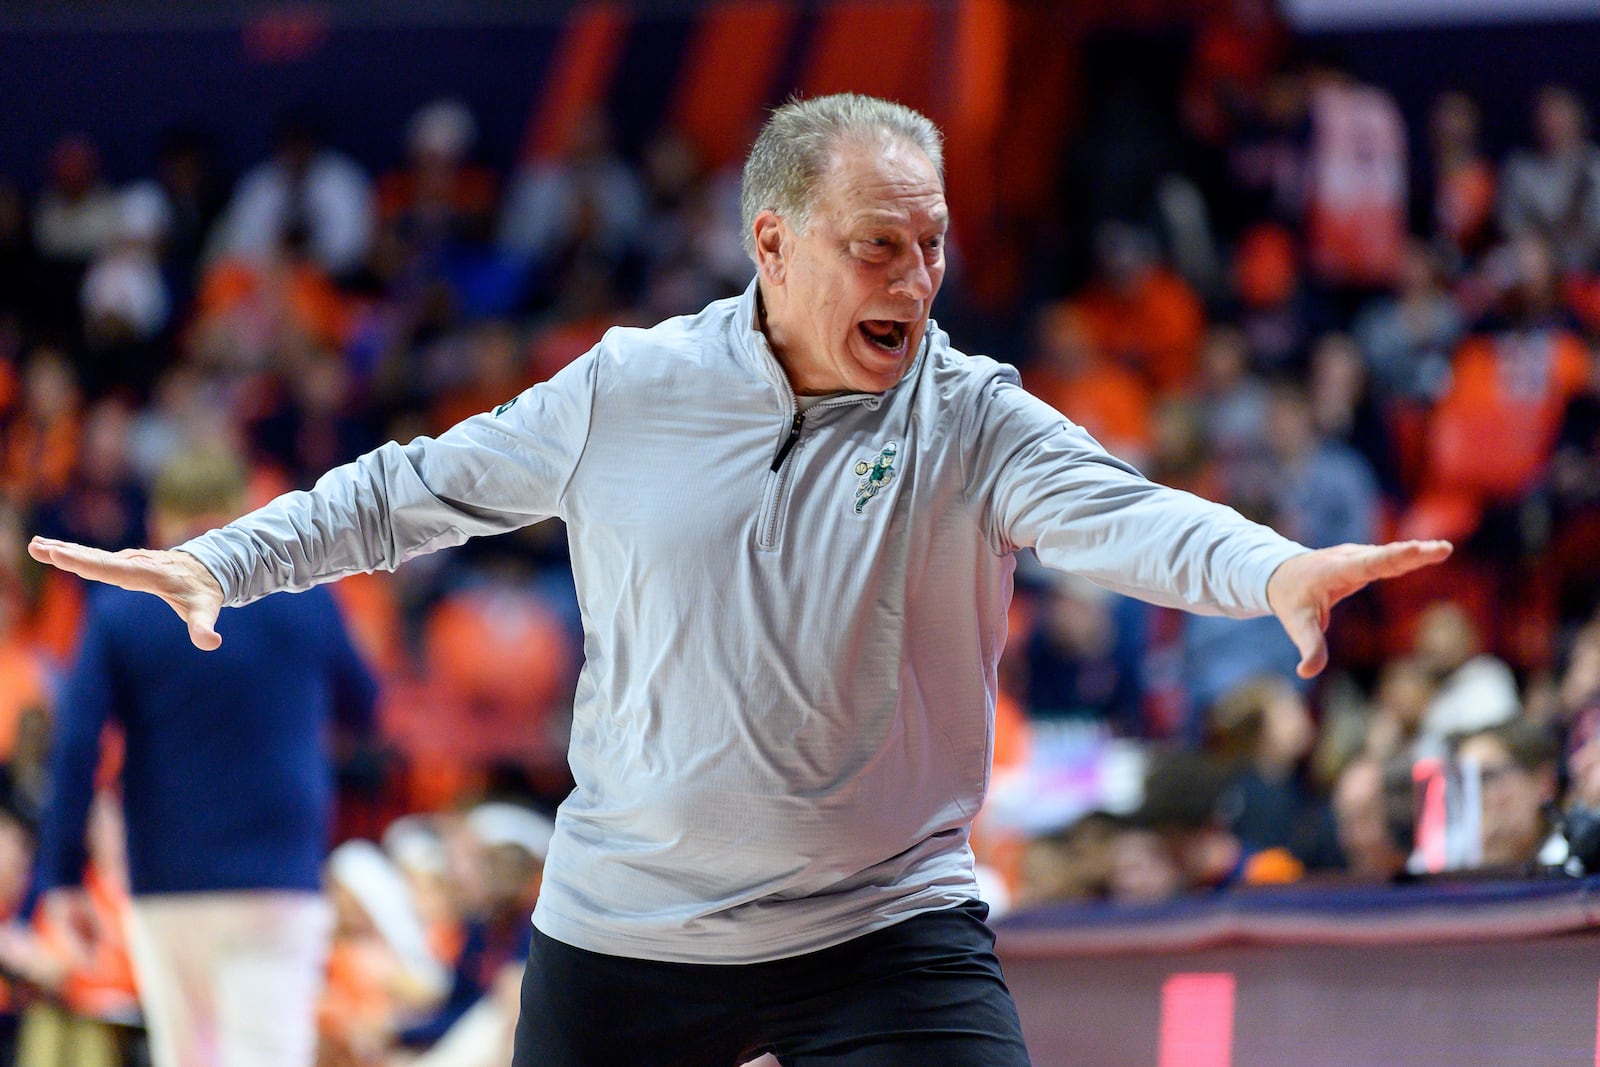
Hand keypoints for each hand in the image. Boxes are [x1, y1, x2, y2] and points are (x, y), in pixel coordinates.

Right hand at [28, 537, 225, 649]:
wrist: (208, 568)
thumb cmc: (204, 591)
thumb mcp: (207, 608)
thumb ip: (205, 627)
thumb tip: (212, 642)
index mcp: (152, 573)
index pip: (116, 569)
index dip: (88, 563)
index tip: (62, 554)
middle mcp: (137, 563)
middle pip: (98, 560)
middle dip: (69, 554)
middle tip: (39, 547)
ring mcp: (128, 561)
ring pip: (93, 556)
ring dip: (64, 550)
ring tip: (35, 545)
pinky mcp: (123, 562)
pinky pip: (94, 557)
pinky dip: (71, 552)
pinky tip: (49, 548)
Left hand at [1266, 540, 1452, 678]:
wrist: (1280, 575)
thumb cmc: (1290, 600)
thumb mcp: (1298, 625)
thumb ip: (1310, 647)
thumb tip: (1307, 672)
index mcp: (1334, 571)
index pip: (1368, 565)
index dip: (1393, 558)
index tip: (1416, 549)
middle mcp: (1349, 559)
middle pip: (1385, 556)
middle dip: (1412, 553)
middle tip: (1441, 549)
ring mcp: (1357, 556)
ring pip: (1390, 554)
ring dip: (1417, 552)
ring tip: (1442, 550)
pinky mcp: (1364, 559)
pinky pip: (1390, 558)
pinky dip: (1410, 555)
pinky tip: (1433, 552)